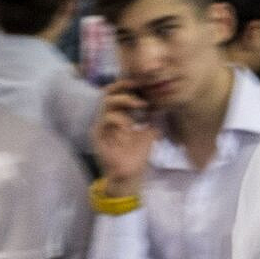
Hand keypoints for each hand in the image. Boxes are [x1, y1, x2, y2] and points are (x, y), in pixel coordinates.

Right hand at [92, 82, 156, 196]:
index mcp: (118, 115)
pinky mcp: (97, 135)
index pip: (118, 93)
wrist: (129, 176)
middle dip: (124, 86)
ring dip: (124, 100)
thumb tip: (162, 105)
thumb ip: (152, 119)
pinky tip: (130, 126)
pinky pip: (106, 119)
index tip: (143, 82)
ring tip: (139, 105)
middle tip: (139, 86)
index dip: (127, 85)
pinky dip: (120, 119)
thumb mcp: (149, 134)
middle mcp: (107, 118)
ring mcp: (101, 126)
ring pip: (106, 102)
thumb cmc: (137, 156)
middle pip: (108, 92)